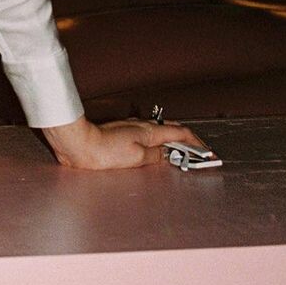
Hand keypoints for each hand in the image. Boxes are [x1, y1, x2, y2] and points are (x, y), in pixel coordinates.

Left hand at [40, 113, 208, 169]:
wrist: (79, 144)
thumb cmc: (103, 152)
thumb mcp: (136, 158)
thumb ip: (155, 156)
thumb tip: (166, 155)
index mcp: (149, 132)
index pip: (180, 134)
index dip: (196, 143)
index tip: (207, 152)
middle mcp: (142, 126)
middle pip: (171, 130)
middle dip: (188, 140)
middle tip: (197, 152)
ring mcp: (131, 128)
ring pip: (159, 131)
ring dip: (173, 140)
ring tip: (180, 153)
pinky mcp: (121, 133)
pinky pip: (147, 135)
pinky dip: (158, 141)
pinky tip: (155, 149)